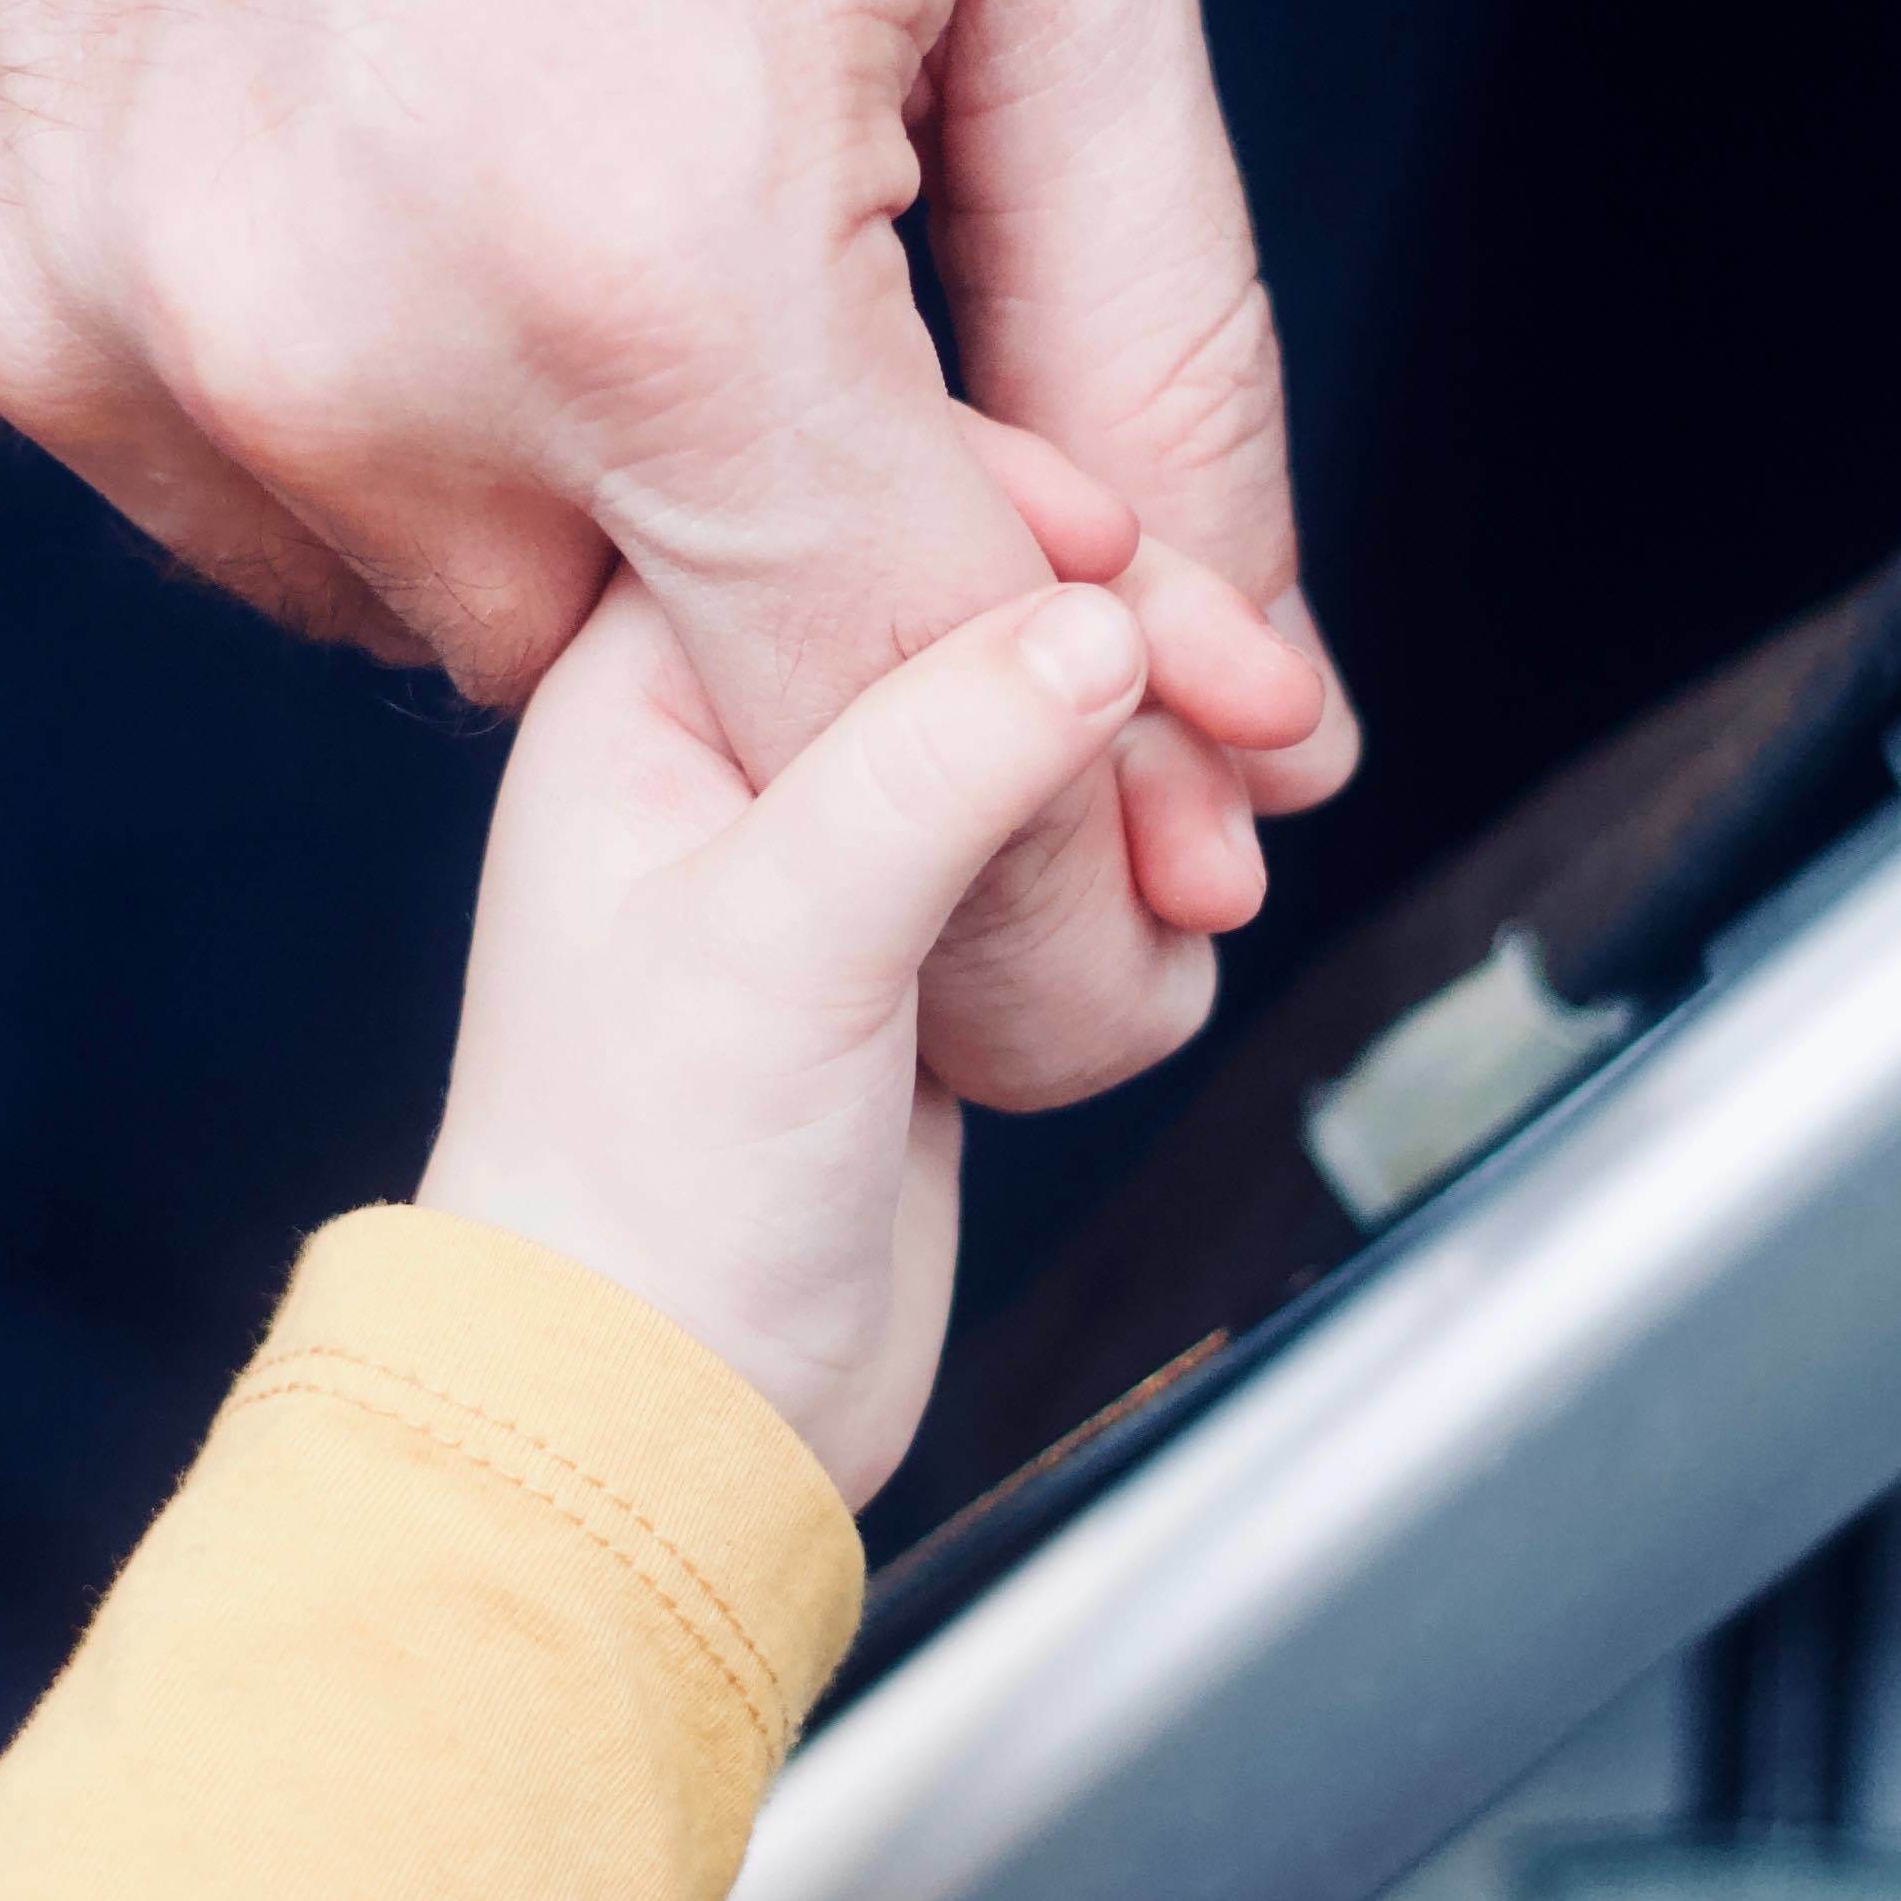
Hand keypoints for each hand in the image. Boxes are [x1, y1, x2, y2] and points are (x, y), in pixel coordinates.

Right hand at [0, 0, 1354, 1106]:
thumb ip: (1152, 341)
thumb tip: (1242, 693)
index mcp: (639, 263)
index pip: (874, 734)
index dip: (1036, 811)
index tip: (1117, 811)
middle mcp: (305, 339)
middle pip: (606, 668)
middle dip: (726, 524)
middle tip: (748, 228)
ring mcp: (48, 301)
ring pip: (356, 576)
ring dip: (471, 433)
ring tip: (494, 95)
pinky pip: (131, 423)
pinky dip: (240, 321)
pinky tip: (282, 66)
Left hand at [418, 471, 1313, 1505]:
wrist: (660, 1415)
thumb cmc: (637, 1192)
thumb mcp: (787, 934)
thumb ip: (942, 753)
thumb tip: (1100, 616)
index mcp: (645, 690)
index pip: (843, 486)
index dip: (1019, 505)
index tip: (1149, 572)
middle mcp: (736, 742)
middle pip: (975, 597)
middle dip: (1135, 652)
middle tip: (1264, 717)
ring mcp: (835, 846)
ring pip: (1042, 722)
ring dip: (1157, 774)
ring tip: (1220, 868)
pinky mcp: (919, 946)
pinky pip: (1067, 847)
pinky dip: (1143, 874)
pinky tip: (1179, 928)